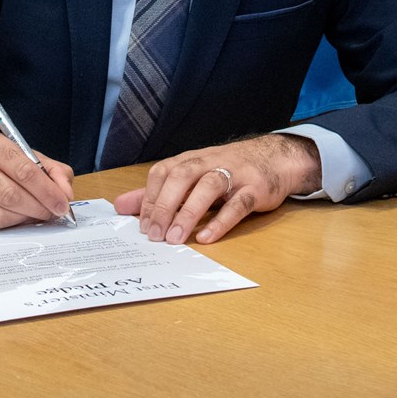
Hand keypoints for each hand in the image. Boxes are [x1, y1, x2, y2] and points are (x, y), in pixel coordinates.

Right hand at [0, 134, 75, 228]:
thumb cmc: (0, 162)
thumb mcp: (26, 156)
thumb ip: (53, 171)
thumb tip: (66, 194)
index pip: (24, 170)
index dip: (47, 190)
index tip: (62, 203)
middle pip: (11, 193)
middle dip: (38, 207)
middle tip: (53, 213)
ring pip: (1, 211)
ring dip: (26, 217)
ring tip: (38, 214)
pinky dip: (12, 223)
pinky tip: (20, 217)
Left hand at [114, 134, 320, 245]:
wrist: (275, 158)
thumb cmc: (227, 169)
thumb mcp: (191, 177)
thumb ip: (157, 193)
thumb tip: (121, 206)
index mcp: (191, 160)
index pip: (163, 172)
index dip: (150, 197)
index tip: (141, 225)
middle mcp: (210, 163)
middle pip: (182, 176)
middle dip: (164, 205)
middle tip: (154, 234)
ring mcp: (235, 175)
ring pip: (209, 187)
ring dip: (189, 213)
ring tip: (175, 239)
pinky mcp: (255, 189)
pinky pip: (237, 204)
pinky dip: (221, 221)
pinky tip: (206, 238)